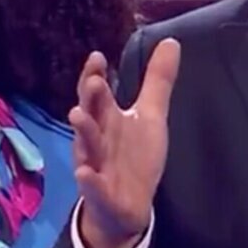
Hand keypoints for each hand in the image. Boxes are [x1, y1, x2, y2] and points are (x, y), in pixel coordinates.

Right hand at [70, 38, 180, 247]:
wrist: (126, 206)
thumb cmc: (134, 156)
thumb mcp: (150, 116)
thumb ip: (158, 81)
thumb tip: (170, 41)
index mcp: (108, 119)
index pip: (97, 93)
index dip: (95, 75)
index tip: (98, 57)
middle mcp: (97, 139)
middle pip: (89, 116)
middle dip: (89, 100)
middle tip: (93, 81)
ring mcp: (95, 165)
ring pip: (86, 148)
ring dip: (83, 132)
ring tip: (77, 115)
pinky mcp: (99, 192)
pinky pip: (92, 185)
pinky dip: (88, 179)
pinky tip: (84, 172)